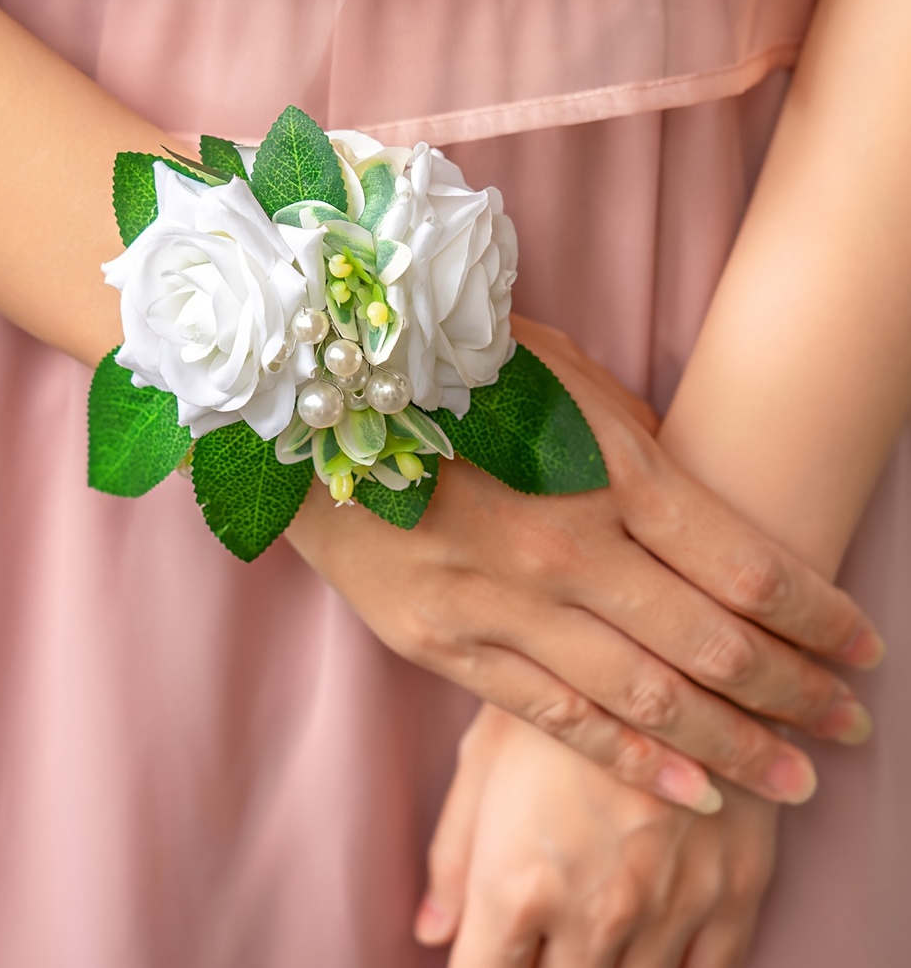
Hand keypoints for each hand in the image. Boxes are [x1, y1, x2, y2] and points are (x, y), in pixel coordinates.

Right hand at [285, 317, 881, 807]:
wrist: (310, 416)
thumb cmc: (441, 378)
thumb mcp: (551, 370)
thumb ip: (629, 434)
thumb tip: (692, 489)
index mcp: (601, 468)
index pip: (742, 562)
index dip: (817, 614)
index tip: (862, 647)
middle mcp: (562, 546)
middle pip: (710, 642)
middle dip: (795, 693)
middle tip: (851, 727)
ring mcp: (500, 604)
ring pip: (642, 695)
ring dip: (731, 745)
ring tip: (796, 781)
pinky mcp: (447, 644)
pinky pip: (552, 716)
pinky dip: (628, 762)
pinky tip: (688, 794)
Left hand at [416, 706, 778, 967]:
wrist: (683, 639)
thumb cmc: (563, 683)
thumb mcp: (486, 753)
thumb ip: (454, 853)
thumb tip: (430, 931)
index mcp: (517, 883)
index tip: (474, 949)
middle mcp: (594, 916)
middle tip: (528, 934)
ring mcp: (671, 915)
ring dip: (597, 966)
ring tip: (579, 930)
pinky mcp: (736, 899)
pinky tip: (646, 945)